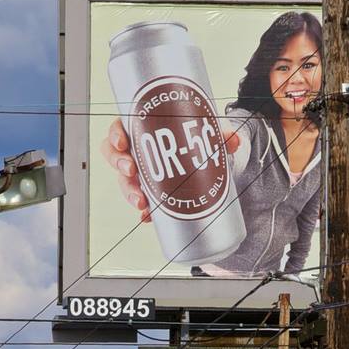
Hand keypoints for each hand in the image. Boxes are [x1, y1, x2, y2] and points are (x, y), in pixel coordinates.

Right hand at [102, 117, 240, 223]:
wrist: (211, 167)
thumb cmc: (199, 144)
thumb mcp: (209, 137)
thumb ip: (221, 137)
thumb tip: (234, 139)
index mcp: (144, 131)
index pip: (120, 130)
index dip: (115, 136)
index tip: (122, 143)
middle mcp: (139, 154)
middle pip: (117, 159)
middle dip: (120, 166)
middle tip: (132, 172)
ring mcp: (143, 177)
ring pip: (126, 184)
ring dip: (130, 193)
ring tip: (141, 202)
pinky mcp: (153, 196)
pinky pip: (142, 206)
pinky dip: (143, 213)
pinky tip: (147, 218)